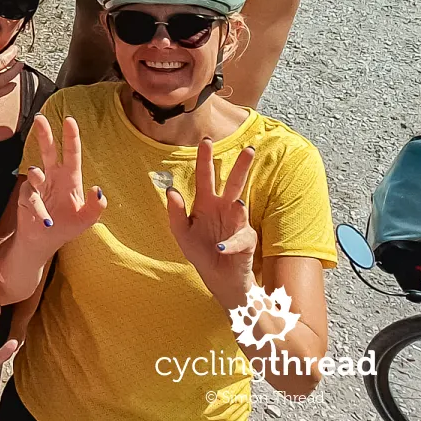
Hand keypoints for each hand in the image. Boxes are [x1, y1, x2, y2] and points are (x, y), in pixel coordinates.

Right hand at [17, 115, 105, 250]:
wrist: (44, 240)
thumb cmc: (67, 226)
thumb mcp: (87, 219)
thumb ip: (96, 206)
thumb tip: (97, 188)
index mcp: (70, 178)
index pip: (71, 153)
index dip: (70, 137)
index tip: (69, 120)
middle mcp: (53, 177)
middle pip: (48, 150)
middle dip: (44, 133)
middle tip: (39, 118)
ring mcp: (38, 185)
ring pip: (35, 170)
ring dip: (38, 179)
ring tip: (47, 198)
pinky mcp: (26, 194)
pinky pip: (31, 196)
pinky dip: (38, 209)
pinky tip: (45, 220)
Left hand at [166, 138, 256, 309]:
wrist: (217, 279)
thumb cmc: (200, 252)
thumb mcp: (181, 233)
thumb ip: (175, 213)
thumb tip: (171, 191)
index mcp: (206, 203)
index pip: (206, 176)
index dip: (206, 159)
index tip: (206, 141)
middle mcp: (224, 209)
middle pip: (234, 183)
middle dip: (241, 167)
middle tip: (249, 148)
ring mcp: (238, 224)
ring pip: (242, 208)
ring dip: (240, 207)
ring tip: (239, 203)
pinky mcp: (246, 242)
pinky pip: (238, 240)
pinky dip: (228, 244)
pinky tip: (219, 247)